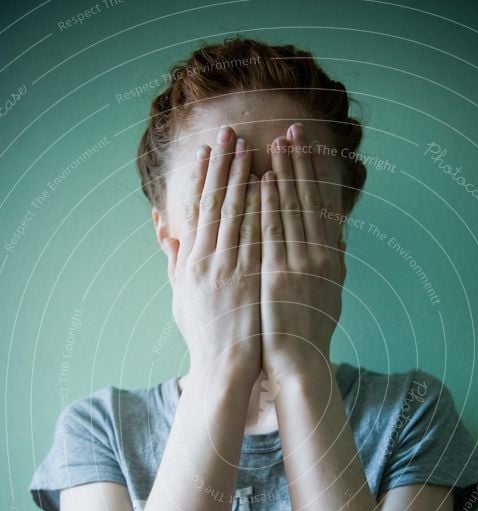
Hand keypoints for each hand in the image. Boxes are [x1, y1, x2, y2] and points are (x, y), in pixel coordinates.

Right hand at [164, 126, 261, 386]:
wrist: (225, 367)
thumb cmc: (204, 333)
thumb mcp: (180, 296)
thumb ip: (174, 260)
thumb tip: (165, 229)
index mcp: (192, 264)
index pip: (199, 210)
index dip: (205, 178)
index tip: (210, 150)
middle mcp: (210, 263)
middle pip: (218, 205)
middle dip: (225, 166)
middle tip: (230, 132)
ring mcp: (233, 271)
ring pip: (239, 215)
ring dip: (245, 179)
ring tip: (251, 147)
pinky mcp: (254, 281)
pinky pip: (260, 237)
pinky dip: (263, 209)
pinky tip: (269, 185)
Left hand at [259, 122, 346, 377]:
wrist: (300, 361)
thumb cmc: (310, 330)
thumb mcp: (330, 294)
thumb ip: (334, 263)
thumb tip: (339, 238)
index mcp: (332, 258)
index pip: (325, 206)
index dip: (317, 175)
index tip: (311, 147)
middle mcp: (322, 256)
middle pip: (311, 200)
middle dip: (302, 163)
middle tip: (295, 130)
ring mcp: (302, 264)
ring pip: (292, 209)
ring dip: (285, 173)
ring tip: (278, 143)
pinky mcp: (281, 274)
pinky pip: (273, 231)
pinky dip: (268, 204)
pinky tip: (262, 180)